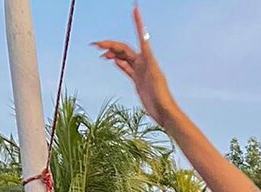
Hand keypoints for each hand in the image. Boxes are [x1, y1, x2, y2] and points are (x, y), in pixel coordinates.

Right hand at [94, 7, 175, 126]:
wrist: (164, 112)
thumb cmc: (161, 94)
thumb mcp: (154, 73)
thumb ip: (149, 56)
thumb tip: (146, 40)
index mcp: (147, 58)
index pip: (139, 36)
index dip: (138, 23)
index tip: (135, 9)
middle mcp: (143, 62)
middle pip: (124, 48)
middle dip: (110, 45)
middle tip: (96, 45)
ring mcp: (140, 72)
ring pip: (123, 57)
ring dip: (112, 53)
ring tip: (101, 53)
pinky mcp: (138, 81)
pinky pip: (126, 68)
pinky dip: (119, 63)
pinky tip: (113, 61)